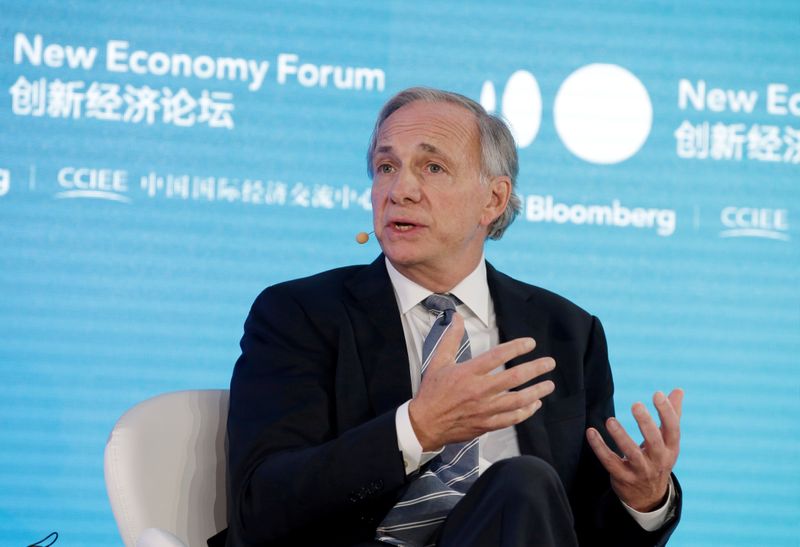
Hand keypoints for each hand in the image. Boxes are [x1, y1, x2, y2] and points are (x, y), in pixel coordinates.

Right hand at [408, 312, 555, 450]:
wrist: (425, 424)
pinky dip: (525, 411)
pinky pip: (511, 418)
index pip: (497, 356)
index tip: (531, 343)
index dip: (516, 348)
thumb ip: (450, 338)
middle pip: (514, 378)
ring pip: (517, 400)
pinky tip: (534, 404)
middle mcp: (478, 391)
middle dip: (535, 369)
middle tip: (550, 363)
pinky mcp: (486, 424)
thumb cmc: (432, 392)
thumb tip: (457, 316)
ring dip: (536, 391)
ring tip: (549, 384)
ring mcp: (484, 409)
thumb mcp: (438, 361)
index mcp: (467, 373)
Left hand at [586, 388, 683, 511]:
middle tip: (636, 404)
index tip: (657, 394)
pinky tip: (591, 432)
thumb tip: (679, 389)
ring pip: (631, 454)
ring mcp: (640, 471)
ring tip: (610, 420)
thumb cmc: (657, 458)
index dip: (667, 412)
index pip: (673, 430)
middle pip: (655, 443)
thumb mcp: (668, 441)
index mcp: (671, 449)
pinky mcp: (622, 477)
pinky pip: (609, 462)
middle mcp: (658, 461)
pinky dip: (599, 447)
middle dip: (646, 424)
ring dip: (620, 437)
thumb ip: (672, 415)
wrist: (648, 496)